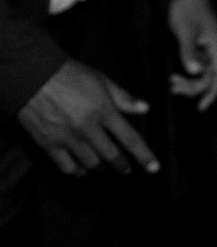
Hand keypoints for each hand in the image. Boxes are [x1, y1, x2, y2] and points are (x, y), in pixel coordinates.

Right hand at [16, 60, 157, 176]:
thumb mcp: (101, 81)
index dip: (144, 155)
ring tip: (102, 166)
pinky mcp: (49, 144)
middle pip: (112, 156)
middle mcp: (88, 128)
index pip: (130, 139)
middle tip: (125, 170)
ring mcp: (68, 138)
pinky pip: (67, 167)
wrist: (31, 77)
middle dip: (121, 166)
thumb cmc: (69, 75)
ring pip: (91, 164)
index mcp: (104, 111)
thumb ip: (123, 98)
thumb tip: (145, 108)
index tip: (154, 168)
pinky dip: (77, 171)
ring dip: (100, 168)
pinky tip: (81, 169)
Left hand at [168, 0, 216, 110]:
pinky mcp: (203, 46)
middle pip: (212, 77)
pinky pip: (199, 65)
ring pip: (205, 73)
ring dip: (190, 81)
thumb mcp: (185, 31)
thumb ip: (189, 52)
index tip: (201, 106)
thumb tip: (193, 72)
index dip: (213, 92)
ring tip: (171, 82)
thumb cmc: (187, 10)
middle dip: (194, 86)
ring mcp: (211, 47)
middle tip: (173, 86)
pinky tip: (176, 75)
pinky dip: (189, 72)